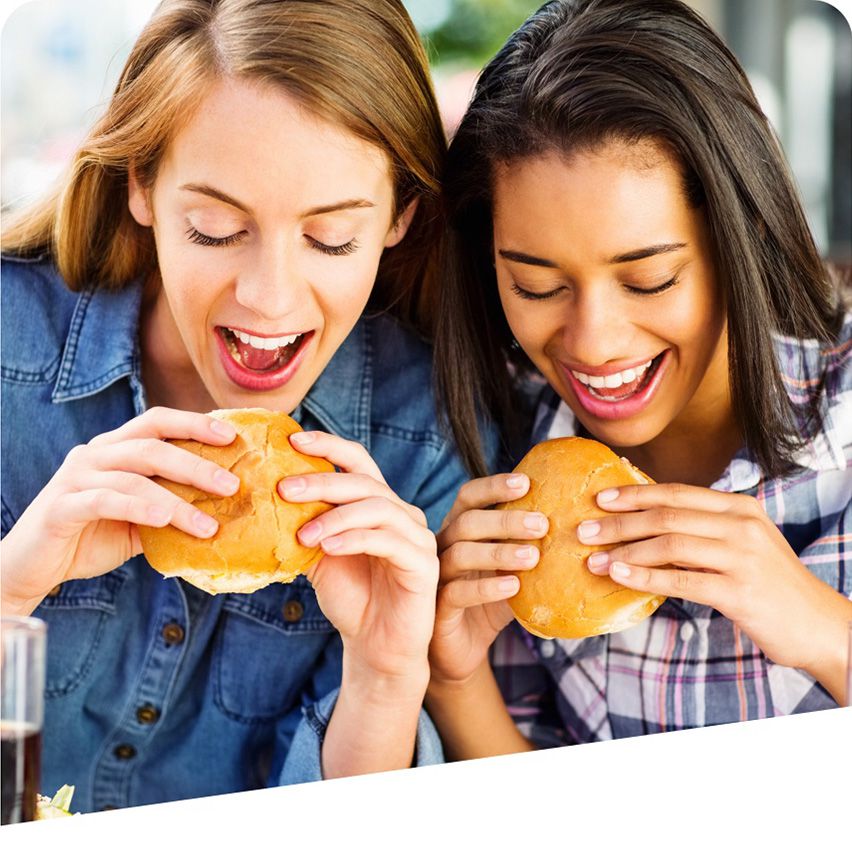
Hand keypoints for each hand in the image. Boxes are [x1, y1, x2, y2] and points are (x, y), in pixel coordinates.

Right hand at [1, 407, 238, 614]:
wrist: (33, 567)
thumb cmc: (93, 536)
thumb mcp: (141, 520)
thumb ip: (171, 507)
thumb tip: (225, 510)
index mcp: (115, 448)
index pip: (156, 422)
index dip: (194, 423)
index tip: (230, 436)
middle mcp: (95, 454)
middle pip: (151, 446)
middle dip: (196, 464)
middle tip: (231, 485)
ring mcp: (75, 477)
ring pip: (134, 477)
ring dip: (177, 501)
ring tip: (208, 524)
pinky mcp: (61, 506)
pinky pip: (104, 501)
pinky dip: (138, 509)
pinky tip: (164, 520)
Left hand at [278, 431, 437, 685]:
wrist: (375, 647)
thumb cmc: (351, 597)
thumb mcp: (320, 554)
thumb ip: (307, 523)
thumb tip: (268, 495)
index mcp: (379, 504)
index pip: (358, 461)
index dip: (329, 445)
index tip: (294, 439)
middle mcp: (402, 513)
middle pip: (364, 481)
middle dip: (322, 481)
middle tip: (284, 488)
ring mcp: (417, 536)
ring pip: (377, 506)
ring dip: (335, 515)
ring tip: (303, 533)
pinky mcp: (424, 562)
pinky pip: (388, 540)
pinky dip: (354, 538)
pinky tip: (327, 547)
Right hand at [428, 473, 548, 688]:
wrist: (465, 648)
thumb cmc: (491, 600)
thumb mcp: (514, 570)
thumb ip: (532, 547)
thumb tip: (581, 527)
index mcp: (459, 529)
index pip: (469, 496)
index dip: (494, 486)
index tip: (526, 483)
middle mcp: (443, 546)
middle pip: (467, 521)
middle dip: (505, 520)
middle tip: (542, 524)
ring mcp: (437, 576)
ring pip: (460, 553)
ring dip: (499, 552)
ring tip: (533, 557)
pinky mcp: (438, 608)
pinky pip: (457, 592)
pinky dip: (486, 587)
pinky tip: (513, 586)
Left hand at [582, 482, 851, 673]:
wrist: (819, 625)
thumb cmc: (769, 584)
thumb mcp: (741, 543)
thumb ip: (701, 529)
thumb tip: (644, 521)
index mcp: (738, 507)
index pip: (675, 493)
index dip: (634, 494)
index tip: (600, 499)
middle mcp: (741, 525)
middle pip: (666, 516)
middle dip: (619, 523)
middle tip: (583, 530)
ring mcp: (742, 557)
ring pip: (669, 544)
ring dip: (624, 551)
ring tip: (593, 559)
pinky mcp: (739, 591)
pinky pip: (680, 580)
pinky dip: (644, 577)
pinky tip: (619, 576)